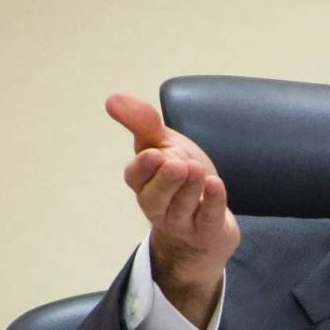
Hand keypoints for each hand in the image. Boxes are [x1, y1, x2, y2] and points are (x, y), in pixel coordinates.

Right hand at [106, 93, 238, 329]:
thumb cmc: (181, 179)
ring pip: (182, 207)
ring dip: (190, 188)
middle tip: (178, 164)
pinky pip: (208, 218)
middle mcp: (159, 205)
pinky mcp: (207, 231)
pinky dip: (212, 202)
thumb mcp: (164, 146)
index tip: (154, 153)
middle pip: (155, 197)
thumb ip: (143, 123)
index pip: (136, 177)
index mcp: (144, 183)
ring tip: (197, 169)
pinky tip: (215, 185)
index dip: (144, 167)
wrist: (207, 223)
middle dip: (165, 181)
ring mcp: (183, 221)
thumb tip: (113, 99)